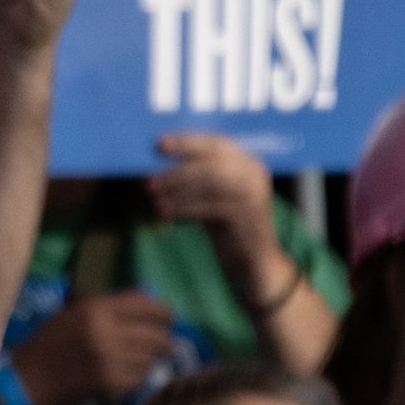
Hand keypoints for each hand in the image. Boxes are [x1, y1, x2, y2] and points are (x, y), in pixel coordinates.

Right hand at [8, 289, 171, 404]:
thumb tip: (151, 306)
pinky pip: (141, 376)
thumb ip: (111, 307)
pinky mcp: (113, 384)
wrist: (33, 379)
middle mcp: (108, 333)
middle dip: (164, 337)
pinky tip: (129, 372)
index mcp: (97, 309)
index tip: (167, 317)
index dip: (163, 311)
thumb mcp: (76, 312)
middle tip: (164, 341)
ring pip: (152, 357)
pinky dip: (140, 374)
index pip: (147, 305)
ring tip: (145, 356)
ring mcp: (112, 361)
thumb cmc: (52, 341)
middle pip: (156, 333)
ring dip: (153, 357)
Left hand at [149, 134, 276, 265]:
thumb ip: (196, 179)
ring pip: (208, 181)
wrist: (253, 263)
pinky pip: (208, 206)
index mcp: (249, 163)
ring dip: (176, 187)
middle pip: (211, 161)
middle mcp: (254, 174)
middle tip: (149, 178)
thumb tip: (159, 166)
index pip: (217, 142)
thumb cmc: (229, 228)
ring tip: (153, 195)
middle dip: (177, 168)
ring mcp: (253, 194)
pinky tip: (164, 211)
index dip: (187, 141)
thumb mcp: (214, 198)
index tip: (159, 143)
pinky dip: (183, 207)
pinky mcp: (246, 216)